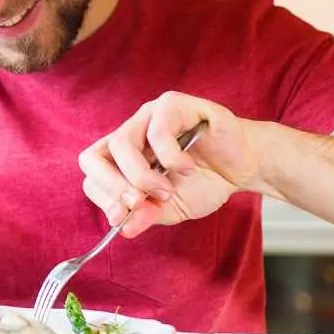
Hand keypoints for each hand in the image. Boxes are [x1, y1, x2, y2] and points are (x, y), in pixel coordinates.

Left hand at [78, 91, 260, 237]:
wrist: (243, 166)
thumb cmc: (204, 182)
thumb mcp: (171, 208)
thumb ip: (147, 216)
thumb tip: (124, 229)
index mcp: (122, 158)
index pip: (91, 174)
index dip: (103, 196)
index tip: (123, 217)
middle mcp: (129, 133)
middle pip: (93, 156)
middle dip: (112, 186)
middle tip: (139, 203)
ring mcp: (148, 116)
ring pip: (122, 143)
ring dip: (143, 176)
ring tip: (167, 190)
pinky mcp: (172, 104)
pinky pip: (158, 130)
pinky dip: (171, 158)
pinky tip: (188, 169)